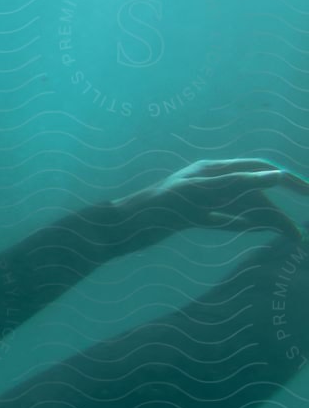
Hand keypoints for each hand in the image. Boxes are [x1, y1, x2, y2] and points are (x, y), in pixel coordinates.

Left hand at [112, 157, 308, 247]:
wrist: (116, 227)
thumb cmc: (151, 208)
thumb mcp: (195, 194)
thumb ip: (235, 184)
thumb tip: (277, 176)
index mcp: (212, 170)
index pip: (259, 170)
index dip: (288, 181)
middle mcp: (209, 182)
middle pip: (255, 192)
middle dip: (280, 208)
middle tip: (299, 233)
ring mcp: (200, 199)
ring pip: (243, 207)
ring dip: (267, 220)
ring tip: (290, 237)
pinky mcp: (190, 216)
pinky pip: (226, 218)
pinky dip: (245, 223)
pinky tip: (259, 231)